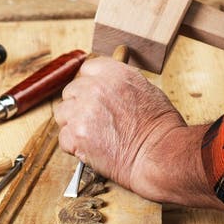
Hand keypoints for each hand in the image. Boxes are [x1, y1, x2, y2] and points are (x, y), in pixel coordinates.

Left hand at [54, 56, 223, 208]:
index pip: (87, 69)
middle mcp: (95, 87)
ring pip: (63, 114)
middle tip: (95, 121)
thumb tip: (107, 84)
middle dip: (79, 105)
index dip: (90, 85)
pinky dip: (74, 146)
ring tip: (93, 136)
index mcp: (113, 72)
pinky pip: (63, 138)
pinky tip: (91, 148)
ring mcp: (83, 111)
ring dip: (73, 124)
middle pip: (71, 91)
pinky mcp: (77, 134)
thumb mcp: (145, 89)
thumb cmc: (160, 127)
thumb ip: (120, 83)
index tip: (94, 96)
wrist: (160, 154)